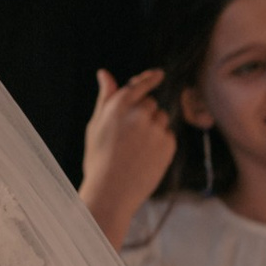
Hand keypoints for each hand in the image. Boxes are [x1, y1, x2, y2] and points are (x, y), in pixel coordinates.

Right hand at [80, 68, 174, 239]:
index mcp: (119, 105)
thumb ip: (105, 97)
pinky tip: (145, 158)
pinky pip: (168, 136)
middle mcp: (140, 113)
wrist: (112, 191)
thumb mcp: (96, 125)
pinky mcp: (168, 143)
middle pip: (151, 103)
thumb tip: (104, 73)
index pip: (141, 84)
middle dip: (144, 114)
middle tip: (129, 136)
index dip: (150, 78)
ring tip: (136, 149)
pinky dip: (160, 144)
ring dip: (153, 128)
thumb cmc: (99, 159)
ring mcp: (156, 128)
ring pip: (161, 119)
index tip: (158, 75)